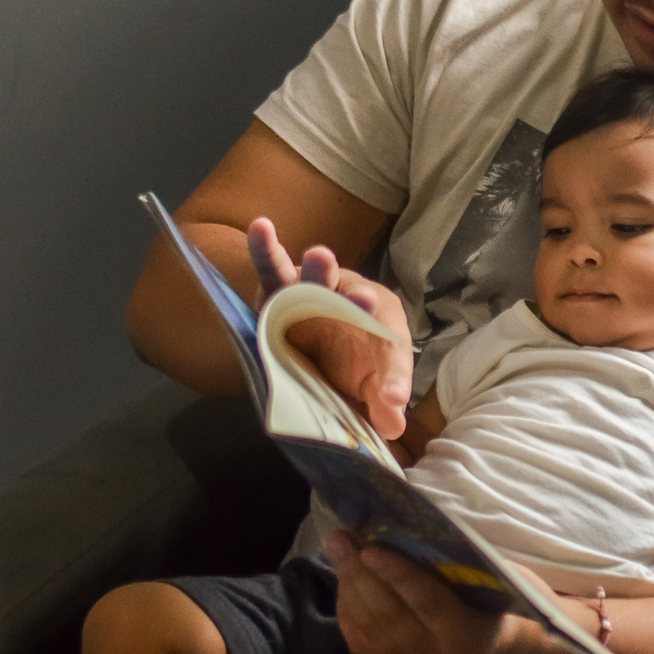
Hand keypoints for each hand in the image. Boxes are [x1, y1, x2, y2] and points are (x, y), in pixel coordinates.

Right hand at [247, 218, 411, 438]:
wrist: (320, 347)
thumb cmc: (352, 361)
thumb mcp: (370, 386)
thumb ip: (381, 401)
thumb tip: (393, 427)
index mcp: (379, 325)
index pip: (389, 348)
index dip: (392, 376)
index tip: (392, 398)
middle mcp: (346, 302)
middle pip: (350, 299)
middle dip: (357, 301)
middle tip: (365, 299)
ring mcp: (311, 296)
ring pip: (314, 281)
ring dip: (317, 269)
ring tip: (321, 255)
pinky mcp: (276, 295)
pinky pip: (270, 270)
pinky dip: (266, 248)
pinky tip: (261, 226)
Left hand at [326, 533, 576, 653]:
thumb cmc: (510, 603)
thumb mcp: (500, 580)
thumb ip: (465, 560)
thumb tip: (418, 522)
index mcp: (468, 632)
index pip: (427, 600)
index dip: (398, 574)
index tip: (372, 548)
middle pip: (388, 613)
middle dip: (359, 572)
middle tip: (341, 536)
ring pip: (369, 625)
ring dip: (347, 584)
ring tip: (338, 547)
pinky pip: (361, 639)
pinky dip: (347, 607)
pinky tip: (343, 580)